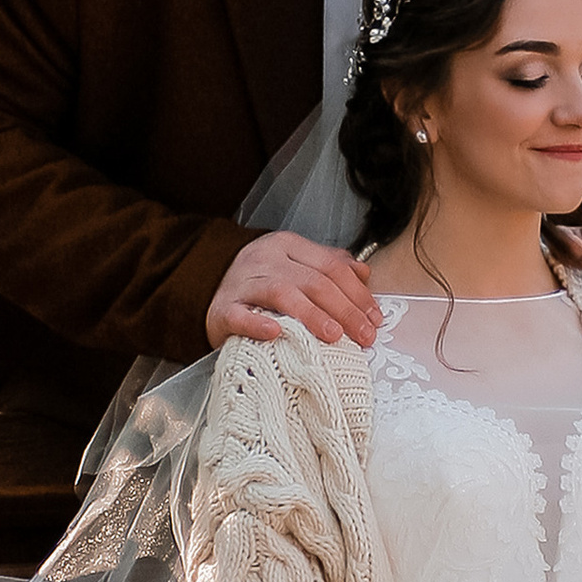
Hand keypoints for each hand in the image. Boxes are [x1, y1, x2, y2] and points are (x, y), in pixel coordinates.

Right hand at [206, 230, 380, 349]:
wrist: (206, 286)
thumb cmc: (260, 282)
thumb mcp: (296, 265)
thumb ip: (329, 266)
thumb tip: (365, 274)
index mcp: (288, 245)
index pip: (331, 266)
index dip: (357, 293)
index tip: (375, 319)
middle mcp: (266, 259)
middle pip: (313, 281)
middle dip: (345, 310)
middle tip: (364, 335)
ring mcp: (243, 283)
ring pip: (283, 293)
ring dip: (312, 315)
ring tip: (334, 336)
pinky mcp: (224, 309)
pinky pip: (241, 316)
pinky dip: (258, 324)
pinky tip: (276, 332)